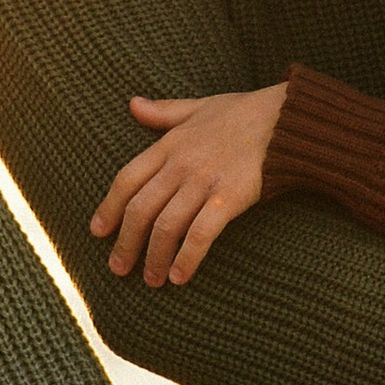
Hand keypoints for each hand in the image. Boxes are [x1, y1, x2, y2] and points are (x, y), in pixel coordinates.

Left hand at [91, 86, 288, 287]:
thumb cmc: (243, 113)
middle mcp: (181, 165)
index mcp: (169, 145)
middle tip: (119, 269)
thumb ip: (163, 112)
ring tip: (152, 281)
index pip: (127, 179)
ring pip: (166, 226)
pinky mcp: (230, 198)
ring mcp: (204, 182)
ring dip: (154, 258)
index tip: (97, 232)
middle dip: (126, 243)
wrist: (287, 119)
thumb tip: (131, 104)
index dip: (109, 207)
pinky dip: (188, 257)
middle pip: (140, 209)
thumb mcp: (198, 106)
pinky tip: (181, 277)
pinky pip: (201, 233)